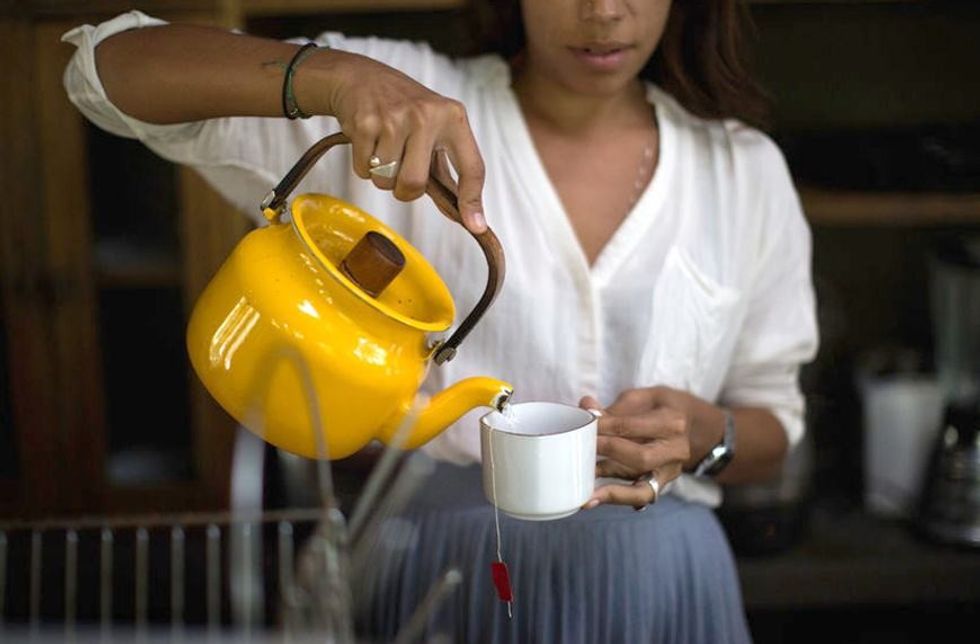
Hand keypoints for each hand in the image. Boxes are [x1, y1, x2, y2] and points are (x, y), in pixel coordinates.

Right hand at [311, 50, 486, 232]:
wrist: (362, 78)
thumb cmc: (404, 110)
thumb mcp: (435, 129)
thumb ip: (448, 171)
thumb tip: (467, 215)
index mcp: (453, 118)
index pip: (471, 168)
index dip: (472, 200)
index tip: (475, 226)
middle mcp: (427, 116)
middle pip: (415, 184)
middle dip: (404, 191)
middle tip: (401, 172)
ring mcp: (395, 118)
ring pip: (386, 181)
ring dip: (382, 176)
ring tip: (384, 149)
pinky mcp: (366, 123)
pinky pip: (364, 170)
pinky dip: (363, 165)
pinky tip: (369, 142)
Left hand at [580, 386, 725, 508]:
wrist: (694, 426)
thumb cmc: (664, 407)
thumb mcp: (645, 397)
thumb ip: (616, 406)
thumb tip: (586, 406)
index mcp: (673, 422)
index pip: (632, 426)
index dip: (604, 426)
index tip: (584, 425)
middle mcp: (676, 450)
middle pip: (640, 457)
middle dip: (607, 453)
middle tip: (580, 449)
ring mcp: (671, 471)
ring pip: (643, 488)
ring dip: (612, 492)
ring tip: (586, 497)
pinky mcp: (662, 484)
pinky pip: (640, 496)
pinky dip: (618, 498)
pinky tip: (594, 501)